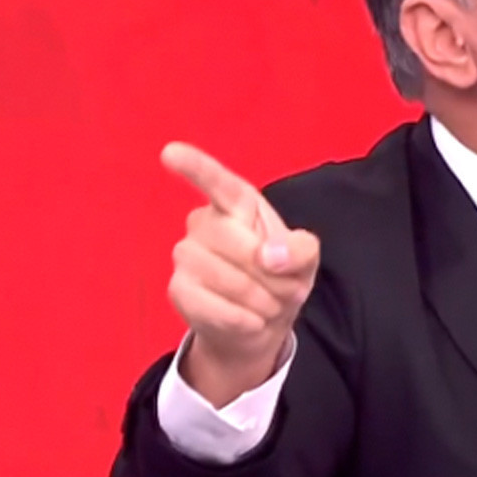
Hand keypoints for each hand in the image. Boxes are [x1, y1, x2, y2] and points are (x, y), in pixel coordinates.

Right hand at [160, 142, 319, 406]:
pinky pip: (210, 305)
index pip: (216, 181)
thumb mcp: (305, 260)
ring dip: (258, 299)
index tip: (171, 152)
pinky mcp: (178, 289)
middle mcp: (205, 222)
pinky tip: (251, 321)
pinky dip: (240, 319)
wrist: (260, 324)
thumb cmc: (280, 277)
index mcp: (238, 204)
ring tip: (269, 306)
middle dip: (268, 274)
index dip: (195, 167)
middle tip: (286, 291)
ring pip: (223, 277)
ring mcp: (186, 255)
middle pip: (232, 241)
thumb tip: (268, 256)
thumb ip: (300, 250)